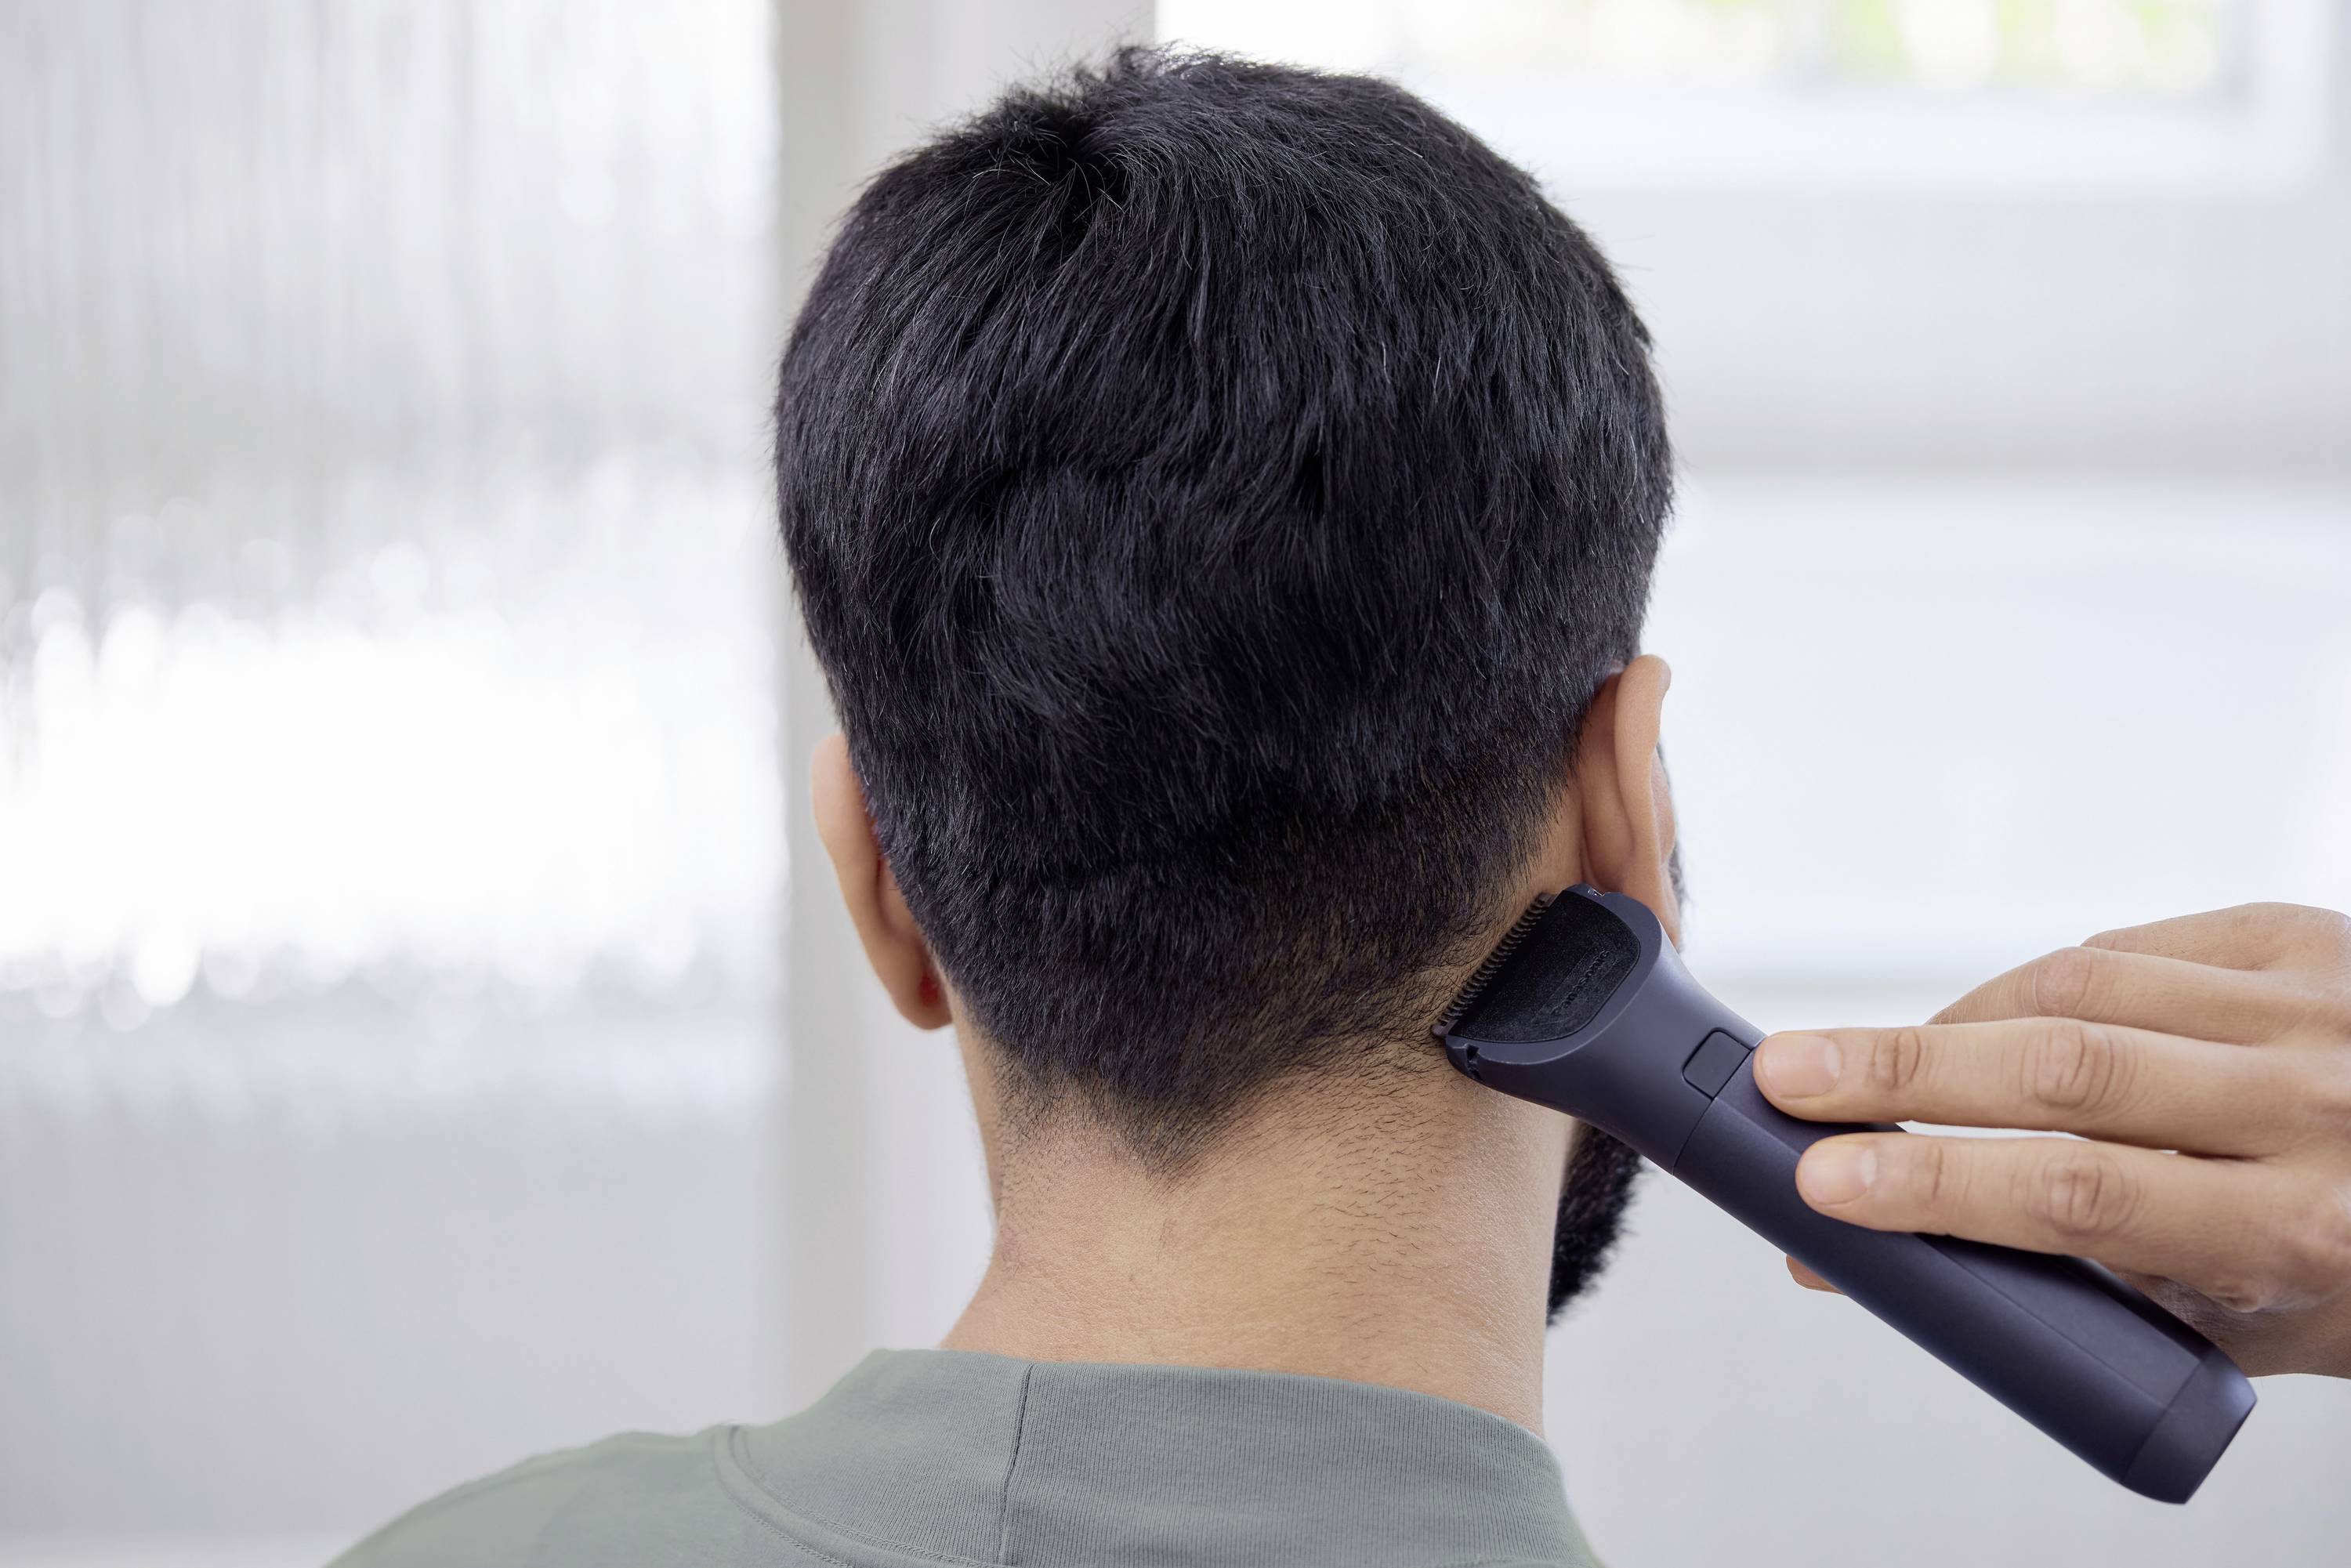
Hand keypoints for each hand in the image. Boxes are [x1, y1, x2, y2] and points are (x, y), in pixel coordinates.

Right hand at [1753, 903, 2350, 1377]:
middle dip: (1900, 1072)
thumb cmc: (2337, 1277)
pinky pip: (2125, 947)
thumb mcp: (2218, 1327)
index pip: (2084, 1195)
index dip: (1937, 1184)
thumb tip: (1835, 1259)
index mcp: (2302, 1231)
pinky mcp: (2298, 934)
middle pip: (2066, 1068)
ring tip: (1865, 1062)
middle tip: (1784, 1078)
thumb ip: (2047, 1292)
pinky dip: (2036, 984)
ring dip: (1954, 1025)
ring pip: (2080, 987)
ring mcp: (2311, 1006)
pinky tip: (1991, 1022)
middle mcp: (2315, 1105)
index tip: (1824, 1185)